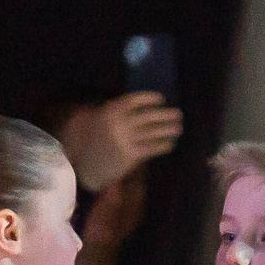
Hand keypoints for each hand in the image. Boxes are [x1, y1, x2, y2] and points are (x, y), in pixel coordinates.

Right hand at [59, 93, 182, 192]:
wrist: (86, 165)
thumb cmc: (96, 140)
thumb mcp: (102, 120)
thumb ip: (119, 113)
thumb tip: (145, 108)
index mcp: (110, 112)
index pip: (134, 101)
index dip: (148, 98)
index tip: (161, 99)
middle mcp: (118, 125)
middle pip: (147, 117)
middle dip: (165, 115)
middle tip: (179, 114)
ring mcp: (124, 141)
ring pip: (152, 133)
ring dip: (168, 130)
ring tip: (178, 128)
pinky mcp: (129, 156)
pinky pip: (150, 149)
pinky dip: (162, 146)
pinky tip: (170, 144)